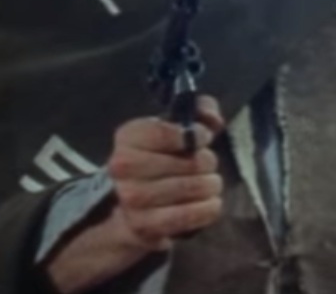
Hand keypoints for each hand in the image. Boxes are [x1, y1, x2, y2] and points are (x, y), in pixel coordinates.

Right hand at [103, 94, 226, 251]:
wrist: (136, 202)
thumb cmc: (163, 157)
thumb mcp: (178, 126)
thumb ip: (201, 110)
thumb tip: (213, 120)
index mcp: (128, 136)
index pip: (168, 132)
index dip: (196, 134)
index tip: (203, 138)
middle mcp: (122, 166)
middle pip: (189, 162)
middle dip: (207, 162)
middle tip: (206, 165)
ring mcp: (132, 197)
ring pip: (194, 187)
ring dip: (210, 185)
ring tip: (209, 183)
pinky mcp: (145, 225)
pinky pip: (190, 215)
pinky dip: (208, 208)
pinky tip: (210, 202)